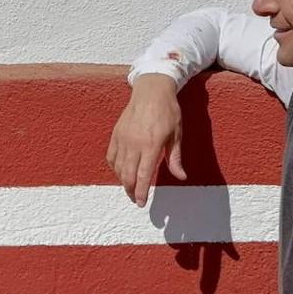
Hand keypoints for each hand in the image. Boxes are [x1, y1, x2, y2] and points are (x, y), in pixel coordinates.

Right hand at [106, 74, 185, 206]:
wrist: (151, 90)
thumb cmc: (167, 112)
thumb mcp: (176, 134)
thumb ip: (175, 158)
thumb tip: (181, 177)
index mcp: (151, 144)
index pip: (143, 175)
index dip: (140, 192)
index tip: (140, 203)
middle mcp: (134, 143)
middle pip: (127, 175)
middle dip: (130, 190)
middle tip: (135, 198)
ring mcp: (122, 138)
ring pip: (118, 168)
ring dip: (123, 180)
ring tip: (130, 187)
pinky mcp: (116, 134)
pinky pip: (111, 156)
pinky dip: (115, 168)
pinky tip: (121, 171)